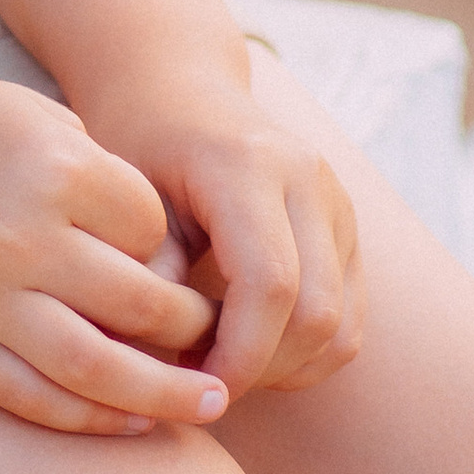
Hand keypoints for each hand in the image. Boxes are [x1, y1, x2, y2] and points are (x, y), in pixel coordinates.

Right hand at [0, 64, 230, 434]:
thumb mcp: (29, 116)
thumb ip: (99, 175)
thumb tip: (169, 259)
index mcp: (49, 168)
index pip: (152, 229)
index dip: (169, 245)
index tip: (168, 252)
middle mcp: (20, 236)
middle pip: (141, 304)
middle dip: (189, 325)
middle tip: (210, 333)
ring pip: (100, 372)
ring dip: (166, 397)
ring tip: (210, 405)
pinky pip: (36, 398)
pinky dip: (92, 420)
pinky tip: (131, 422)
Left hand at [94, 67, 362, 403]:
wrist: (178, 89)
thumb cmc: (139, 141)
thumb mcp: (126, 193)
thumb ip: (149, 267)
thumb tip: (169, 356)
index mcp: (249, 165)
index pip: (270, 283)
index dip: (240, 353)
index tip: (195, 385)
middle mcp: (309, 181)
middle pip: (317, 314)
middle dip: (263, 369)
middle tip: (201, 384)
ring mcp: (338, 205)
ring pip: (341, 328)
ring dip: (286, 369)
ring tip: (222, 367)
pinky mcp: (348, 231)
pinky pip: (348, 321)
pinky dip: (306, 355)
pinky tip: (250, 349)